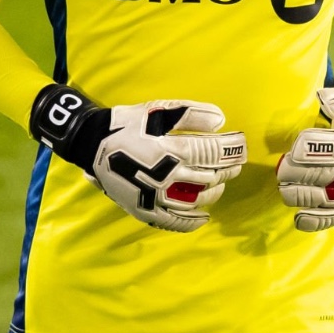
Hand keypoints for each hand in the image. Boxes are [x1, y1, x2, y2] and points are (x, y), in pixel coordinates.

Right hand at [29, 83, 246, 231]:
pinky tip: (204, 215)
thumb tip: (221, 120)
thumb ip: (192, 114)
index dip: (235, 147)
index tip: (241, 143)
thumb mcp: (158, 110)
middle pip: (212, 176)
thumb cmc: (129, 125)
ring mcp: (158, 198)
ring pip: (199, 199)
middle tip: (235, 161)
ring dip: (216, 191)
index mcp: (172, 150)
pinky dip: (194, 220)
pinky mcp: (147, 211)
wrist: (92, 145)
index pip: (216, 152)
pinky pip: (177, 222)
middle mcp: (168, 177)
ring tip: (219, 182)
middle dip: (229, 167)